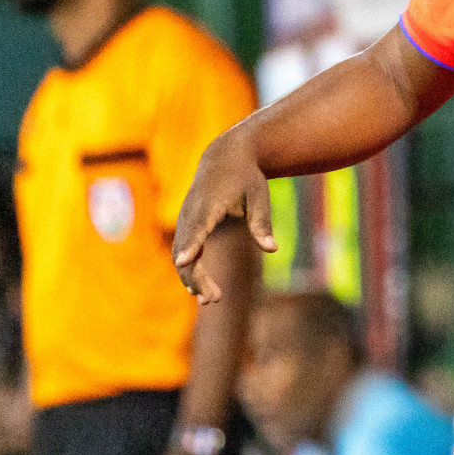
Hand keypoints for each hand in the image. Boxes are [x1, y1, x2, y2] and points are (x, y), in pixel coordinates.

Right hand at [172, 127, 276, 302]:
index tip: (184, 260)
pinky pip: (184, 249)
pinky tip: (202, 288)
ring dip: (192, 277)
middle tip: (215, 299)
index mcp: (210, 202)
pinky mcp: (186, 223)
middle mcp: (192, 211)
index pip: (198, 227)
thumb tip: (272, 249)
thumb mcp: (259, 196)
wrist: (225, 155)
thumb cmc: (246, 176)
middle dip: (196, 276)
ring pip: (181, 253)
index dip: (191, 244)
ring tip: (212, 298)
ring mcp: (185, 217)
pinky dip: (190, 268)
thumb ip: (262, 223)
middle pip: (186, 248)